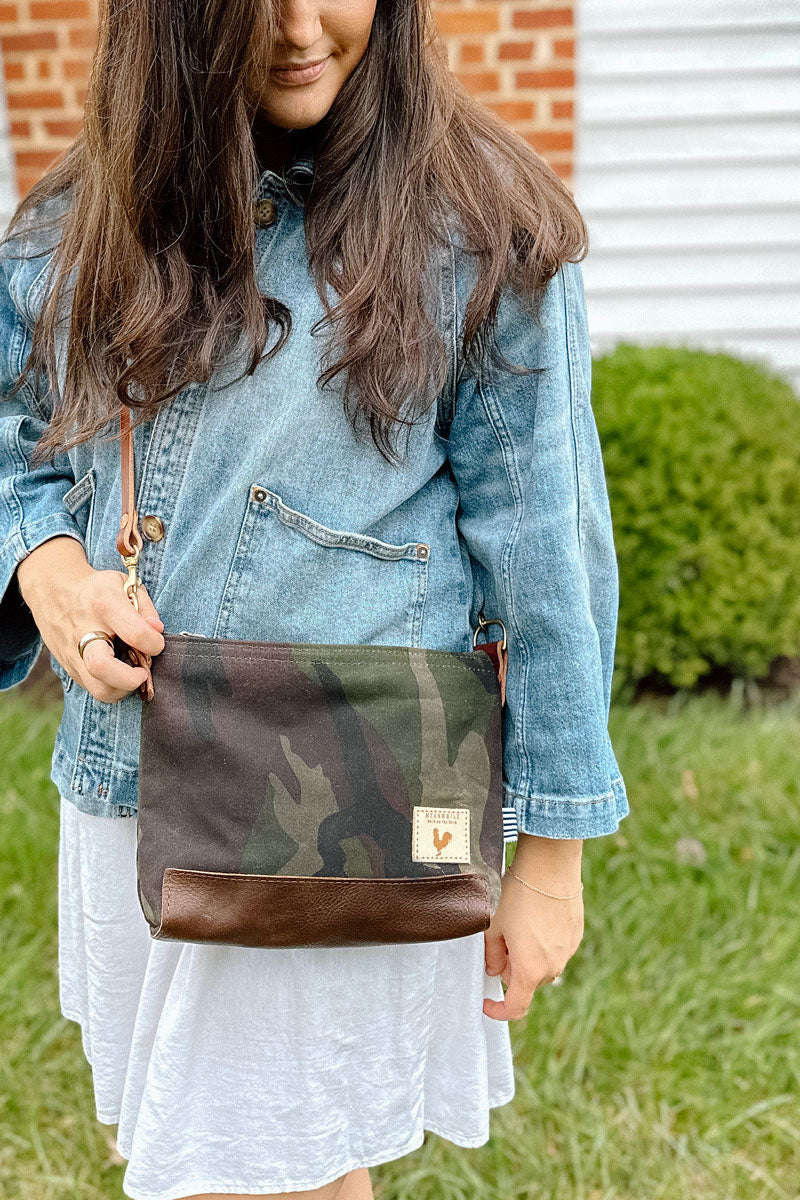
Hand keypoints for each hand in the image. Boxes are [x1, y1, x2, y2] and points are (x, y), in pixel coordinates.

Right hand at [16, 535, 164, 702]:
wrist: (54, 592)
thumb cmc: (97, 590)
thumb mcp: (124, 584)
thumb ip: (145, 607)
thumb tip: (156, 631)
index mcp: (104, 604)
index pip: (135, 633)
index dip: (154, 643)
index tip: (157, 643)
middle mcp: (84, 630)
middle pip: (102, 667)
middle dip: (130, 679)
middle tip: (143, 672)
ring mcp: (73, 653)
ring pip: (98, 688)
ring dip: (123, 689)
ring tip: (133, 674)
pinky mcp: (70, 667)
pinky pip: (94, 689)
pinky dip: (112, 688)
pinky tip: (120, 674)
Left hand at [483, 834, 583, 1021]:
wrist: (549, 867)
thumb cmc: (517, 896)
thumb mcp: (493, 926)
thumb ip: (492, 956)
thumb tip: (495, 970)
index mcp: (529, 970)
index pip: (516, 1007)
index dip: (498, 1010)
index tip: (487, 1002)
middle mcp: (553, 966)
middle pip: (527, 982)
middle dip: (512, 969)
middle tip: (500, 940)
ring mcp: (567, 951)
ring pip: (543, 965)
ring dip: (529, 956)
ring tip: (519, 923)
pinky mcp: (575, 935)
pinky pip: (556, 949)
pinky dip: (544, 942)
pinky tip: (536, 916)